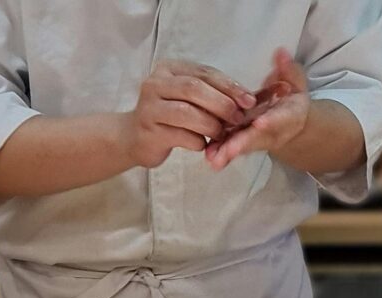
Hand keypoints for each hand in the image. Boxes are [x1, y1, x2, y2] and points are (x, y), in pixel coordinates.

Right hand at [123, 61, 256, 168]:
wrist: (132, 137)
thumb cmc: (167, 115)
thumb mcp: (186, 97)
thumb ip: (210, 93)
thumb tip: (246, 100)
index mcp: (168, 69)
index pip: (204, 73)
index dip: (229, 86)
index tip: (249, 100)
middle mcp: (155, 84)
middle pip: (195, 88)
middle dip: (222, 104)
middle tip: (238, 118)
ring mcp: (149, 108)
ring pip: (187, 113)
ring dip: (211, 125)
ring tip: (221, 134)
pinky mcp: (149, 132)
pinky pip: (181, 136)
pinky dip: (198, 141)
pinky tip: (203, 144)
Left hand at [206, 48, 310, 170]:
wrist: (292, 122)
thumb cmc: (291, 97)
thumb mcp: (295, 81)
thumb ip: (289, 69)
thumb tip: (281, 52)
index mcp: (288, 115)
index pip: (279, 118)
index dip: (270, 121)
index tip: (260, 123)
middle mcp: (273, 131)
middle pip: (257, 138)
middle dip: (242, 144)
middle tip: (228, 151)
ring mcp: (257, 139)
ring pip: (242, 146)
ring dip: (227, 153)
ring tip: (212, 159)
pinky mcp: (244, 142)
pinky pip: (232, 148)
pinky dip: (221, 153)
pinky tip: (207, 156)